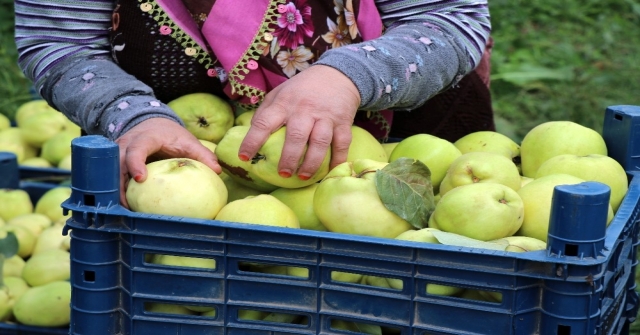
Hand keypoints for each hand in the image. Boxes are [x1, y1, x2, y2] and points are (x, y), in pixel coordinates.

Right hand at [115, 118, 221, 207]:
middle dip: (118, 183)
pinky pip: (110, 177)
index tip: (141, 179)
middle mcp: (127, 144)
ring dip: (115, 191)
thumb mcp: (188, 141)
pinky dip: (115, 191)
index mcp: (146, 137)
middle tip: (127, 205)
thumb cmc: (171, 135)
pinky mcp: (114, 162)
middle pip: (116, 163)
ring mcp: (117, 153)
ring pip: (109, 172)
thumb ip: (202, 155)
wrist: (151, 123)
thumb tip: (218, 171)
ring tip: (125, 211)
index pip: (136, 149)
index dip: (135, 163)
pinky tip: (124, 207)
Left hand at [238, 65, 360, 179]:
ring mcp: (325, 116)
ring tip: (303, 176)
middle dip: (289, 157)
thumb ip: (265, 111)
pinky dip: (338, 159)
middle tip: (282, 174)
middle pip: (296, 136)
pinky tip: (331, 171)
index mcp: (284, 103)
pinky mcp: (343, 122)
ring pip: (320, 141)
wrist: (336, 75)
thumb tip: (251, 131)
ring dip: (311, 162)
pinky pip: (342, 143)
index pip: (264, 122)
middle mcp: (304, 110)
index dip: (252, 141)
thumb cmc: (301, 89)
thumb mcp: (279, 93)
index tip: (244, 158)